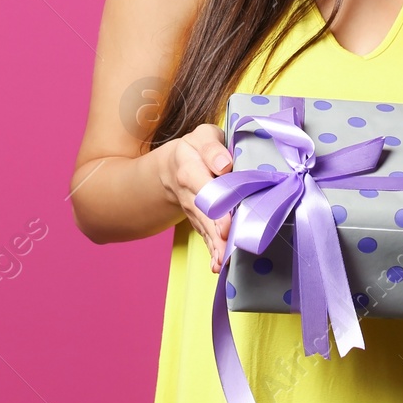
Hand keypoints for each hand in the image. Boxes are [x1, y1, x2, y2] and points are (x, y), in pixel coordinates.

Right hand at [159, 122, 234, 272]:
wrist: (173, 166)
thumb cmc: (197, 149)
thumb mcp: (203, 137)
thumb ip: (212, 147)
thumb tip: (224, 164)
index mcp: (189, 167)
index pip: (203, 186)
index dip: (216, 203)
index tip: (226, 222)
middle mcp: (188, 192)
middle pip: (203, 213)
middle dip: (216, 232)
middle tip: (228, 249)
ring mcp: (192, 209)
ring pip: (204, 228)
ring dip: (214, 246)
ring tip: (224, 262)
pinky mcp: (198, 221)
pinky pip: (204, 236)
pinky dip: (211, 252)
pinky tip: (218, 265)